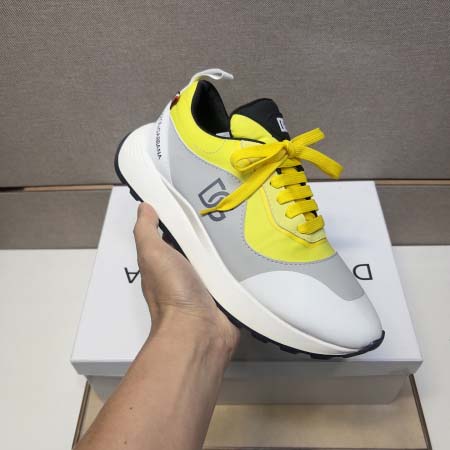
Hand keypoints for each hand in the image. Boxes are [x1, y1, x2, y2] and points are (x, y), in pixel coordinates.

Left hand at [133, 202, 239, 354]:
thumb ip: (146, 230)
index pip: (176, 233)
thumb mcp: (152, 254)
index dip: (185, 216)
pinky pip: (236, 271)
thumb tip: (144, 207)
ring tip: (248, 220)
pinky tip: (254, 246)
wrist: (198, 331)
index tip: (200, 196)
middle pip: (201, 243)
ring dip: (231, 244)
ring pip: (221, 256)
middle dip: (213, 228)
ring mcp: (208, 283)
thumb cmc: (172, 292)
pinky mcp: (228, 291)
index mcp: (167, 261)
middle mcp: (187, 271)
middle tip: (231, 207)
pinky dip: (244, 262)